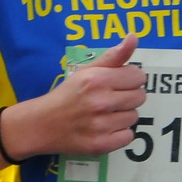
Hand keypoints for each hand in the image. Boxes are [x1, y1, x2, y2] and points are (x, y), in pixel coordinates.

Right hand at [9, 34, 146, 157]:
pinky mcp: (101, 144)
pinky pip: (129, 136)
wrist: (41, 124)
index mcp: (96, 80)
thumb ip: (113, 56)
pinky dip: (119, 133)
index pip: (138, 77)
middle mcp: (100, 102)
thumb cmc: (66, 95)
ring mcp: (101, 125)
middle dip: (128, 97)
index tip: (117, 84)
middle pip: (139, 97)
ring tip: (104, 115)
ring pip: (134, 117)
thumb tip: (133, 37)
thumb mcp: (86, 71)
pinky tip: (104, 129)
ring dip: (122, 115)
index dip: (129, 79)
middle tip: (110, 100)